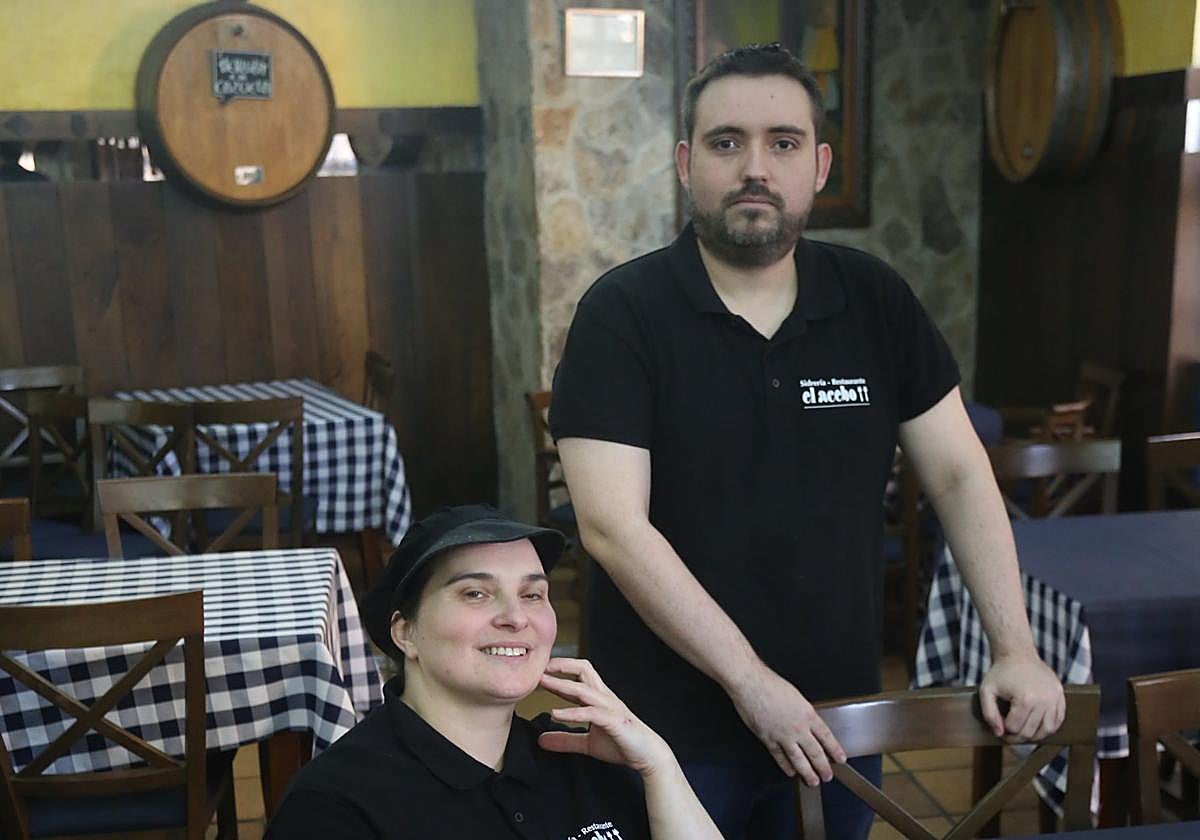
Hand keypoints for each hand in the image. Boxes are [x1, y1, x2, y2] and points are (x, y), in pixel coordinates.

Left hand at [536, 658, 675, 777]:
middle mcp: (604, 697)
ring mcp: (610, 707)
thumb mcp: (587, 743)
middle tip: (537, 666)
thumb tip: (541, 740)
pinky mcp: (614, 721)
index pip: (578, 675)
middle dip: (561, 664)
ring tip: (541, 683)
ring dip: (561, 684)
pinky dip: (572, 713)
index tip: (537, 670)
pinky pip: (590, 713)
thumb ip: (565, 739)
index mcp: (599, 698)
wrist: (648, 756)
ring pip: (584, 689)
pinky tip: (555, 715)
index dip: (558, 669)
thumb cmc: (621, 745)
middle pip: (583, 668)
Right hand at [727, 666, 845, 785]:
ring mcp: (783, 736)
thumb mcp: (796, 696)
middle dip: (823, 767)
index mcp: (807, 714)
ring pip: (799, 759)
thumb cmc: (770, 684)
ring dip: (807, 772)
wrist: (751, 684)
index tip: (840, 759)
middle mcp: (798, 728)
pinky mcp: (768, 740)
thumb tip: (808, 722)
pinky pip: (780, 757)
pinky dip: (786, 766)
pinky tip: (790, 772)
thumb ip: (803, 712)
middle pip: (815, 752)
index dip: (835, 750)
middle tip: (828, 776)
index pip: (826, 737)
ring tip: (813, 781)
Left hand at [978, 652, 1064, 741]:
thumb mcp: (986, 691)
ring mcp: (1054, 698)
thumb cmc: (1001, 672)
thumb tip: (999, 733)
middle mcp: (1043, 700)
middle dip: (1017, 736)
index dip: (1004, 729)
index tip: (1000, 723)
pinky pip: (1058, 720)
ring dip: (1033, 735)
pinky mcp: (1060, 696)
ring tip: (1023, 730)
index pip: (1015, 728)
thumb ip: (989, 714)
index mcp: (1025, 699)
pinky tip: (1037, 724)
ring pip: (1047, 730)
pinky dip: (1048, 727)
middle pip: (1030, 732)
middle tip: (1009, 732)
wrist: (1018, 654)